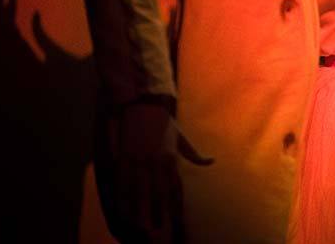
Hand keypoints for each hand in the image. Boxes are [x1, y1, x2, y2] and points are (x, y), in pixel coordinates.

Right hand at [115, 102, 182, 242]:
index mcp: (170, 159)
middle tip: (159, 232)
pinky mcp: (124, 158)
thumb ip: (194, 154)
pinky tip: (122, 211)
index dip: (174, 207)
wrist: (143, 103)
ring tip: (141, 230)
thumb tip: (212, 161)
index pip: (174, 188)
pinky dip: (122, 198)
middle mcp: (155, 163)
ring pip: (140, 192)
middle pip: (158, 194)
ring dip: (140, 212)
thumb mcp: (181, 138)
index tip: (176, 222)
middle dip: (158, 214)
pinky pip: (122, 183)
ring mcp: (138, 161)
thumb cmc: (163, 122)